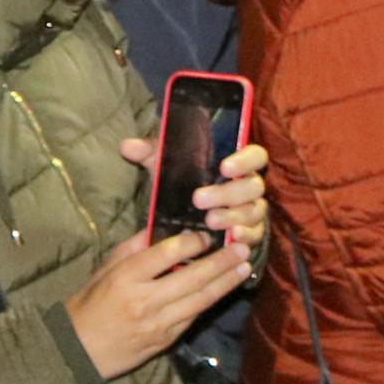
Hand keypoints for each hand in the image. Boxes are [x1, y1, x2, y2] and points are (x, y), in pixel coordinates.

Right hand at [62, 223, 252, 379]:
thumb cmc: (91, 302)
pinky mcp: (166, 340)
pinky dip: (211, 301)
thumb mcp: (106, 267)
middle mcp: (145, 300)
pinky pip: (194, 316)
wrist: (79, 349)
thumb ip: (135, 247)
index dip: (192, 242)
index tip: (206, 235)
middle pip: (193, 277)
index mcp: (126, 277)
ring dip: (226, 282)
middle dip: (222, 261)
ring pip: (201, 300)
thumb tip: (165, 227)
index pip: (167, 254)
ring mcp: (158, 323)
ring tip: (245, 266)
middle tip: (243, 246)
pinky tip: (225, 288)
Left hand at [114, 134, 271, 254]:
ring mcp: (252, 210)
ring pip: (254, 212)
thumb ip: (152, 153)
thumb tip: (128, 146)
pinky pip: (255, 235)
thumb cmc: (185, 182)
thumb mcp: (169, 166)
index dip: (244, 160)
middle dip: (228, 193)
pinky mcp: (250, 233)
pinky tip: (231, 237)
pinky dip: (245, 236)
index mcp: (238, 164)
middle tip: (199, 199)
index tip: (224, 167)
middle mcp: (250, 186)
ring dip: (233, 216)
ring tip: (210, 222)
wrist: (189, 213)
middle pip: (253, 186)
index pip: (255, 155)